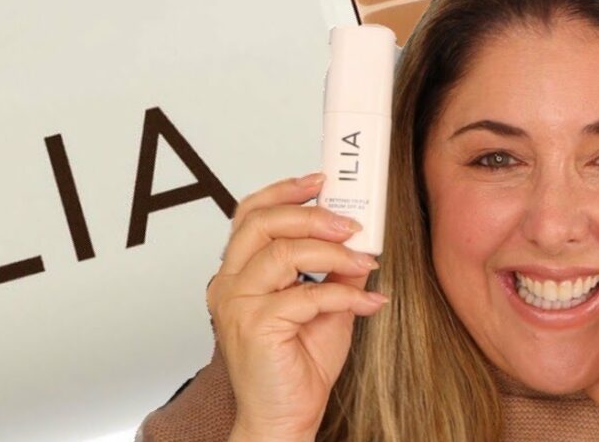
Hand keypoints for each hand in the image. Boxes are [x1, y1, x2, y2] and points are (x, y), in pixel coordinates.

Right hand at [206, 172, 387, 441]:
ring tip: (364, 263)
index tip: (321, 180)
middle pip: (262, 223)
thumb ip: (334, 272)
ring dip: (334, 254)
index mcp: (237, 274)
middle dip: (313, 215)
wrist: (284, 419)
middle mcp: (229, 285)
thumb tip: (359, 239)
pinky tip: (369, 303)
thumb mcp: (324, 308)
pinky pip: (307, 294)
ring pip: (284, 253)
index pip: (249, 215)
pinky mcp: (256, 325)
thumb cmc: (297, 369)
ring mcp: (237, 304)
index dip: (284, 191)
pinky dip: (345, 295)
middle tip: (351, 225)